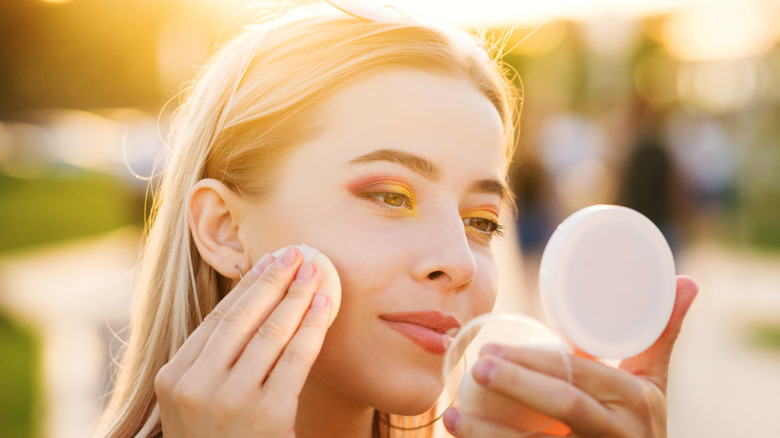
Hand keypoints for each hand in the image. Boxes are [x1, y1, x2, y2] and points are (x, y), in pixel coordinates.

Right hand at [154, 247, 331, 436]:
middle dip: (274, 279)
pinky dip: (312, 327)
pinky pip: (295, 359)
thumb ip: (213, 362)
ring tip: (315, 270)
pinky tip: (325, 304)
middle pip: (242, 318)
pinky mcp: (267, 416)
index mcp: (174, 378)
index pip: (217, 320)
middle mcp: (196, 386)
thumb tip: (252, 305)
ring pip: (271, 333)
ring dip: (297, 296)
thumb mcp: (198, 402)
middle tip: (297, 252)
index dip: (248, 287)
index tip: (269, 261)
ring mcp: (230, 402)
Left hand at [443, 275, 698, 436]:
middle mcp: (622, 434)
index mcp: (637, 401)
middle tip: (475, 367)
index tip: (491, 350)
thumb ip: (659, 335)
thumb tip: (687, 280)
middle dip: (515, 385)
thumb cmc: (638, 423)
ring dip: (489, 433)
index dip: (534, 363)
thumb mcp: (651, 384)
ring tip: (452, 415)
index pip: (581, 377)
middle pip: (564, 406)